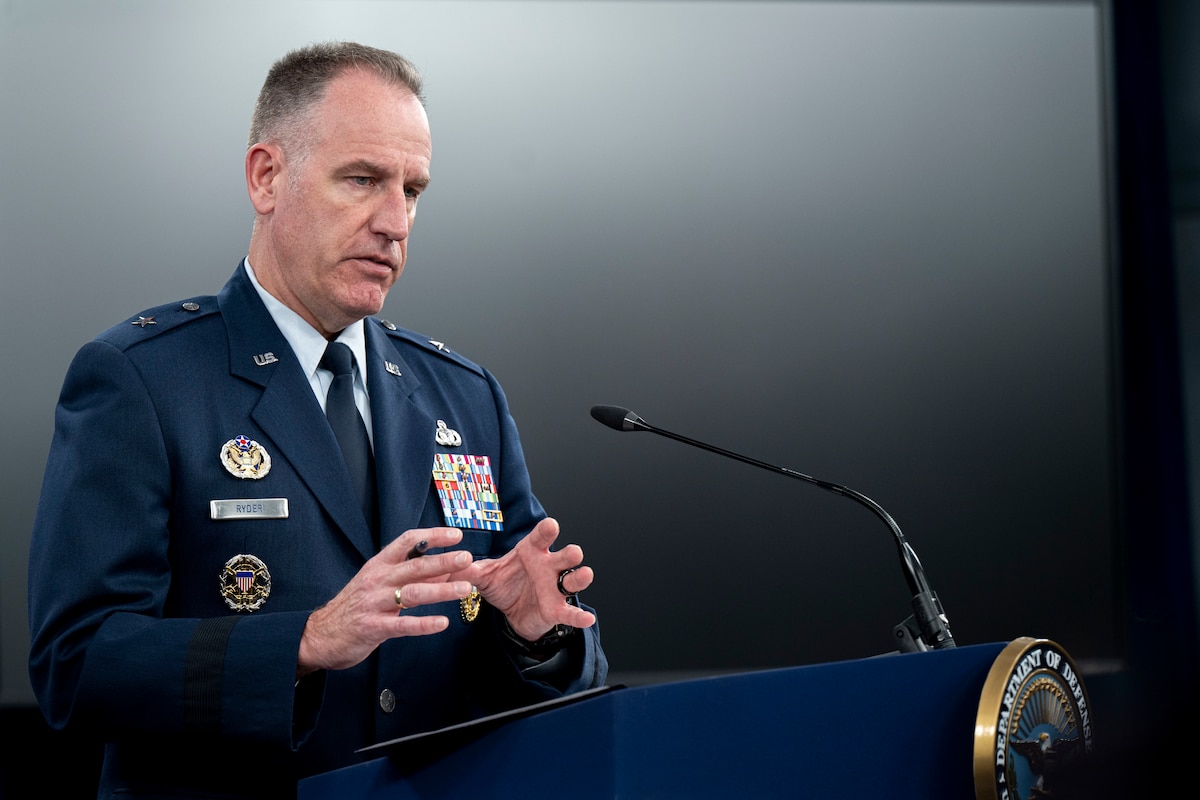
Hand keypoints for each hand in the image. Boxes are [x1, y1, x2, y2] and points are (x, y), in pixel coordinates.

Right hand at [297, 527, 472, 675]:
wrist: (319, 635)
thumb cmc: (354, 607)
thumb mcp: (378, 583)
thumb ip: (409, 575)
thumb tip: (444, 567)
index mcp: (379, 565)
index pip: (407, 542)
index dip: (432, 536)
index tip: (455, 534)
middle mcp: (377, 580)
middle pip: (415, 566)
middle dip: (443, 561)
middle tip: (467, 558)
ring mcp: (374, 604)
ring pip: (412, 593)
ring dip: (441, 590)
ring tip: (464, 589)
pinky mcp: (373, 628)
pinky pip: (402, 625)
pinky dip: (423, 624)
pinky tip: (442, 623)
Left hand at [461, 517, 596, 640]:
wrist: (511, 613)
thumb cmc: (503, 584)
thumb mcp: (483, 576)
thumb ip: (466, 570)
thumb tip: (444, 564)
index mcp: (532, 552)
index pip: (542, 537)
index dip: (547, 531)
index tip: (551, 525)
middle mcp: (549, 566)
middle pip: (565, 556)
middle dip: (570, 553)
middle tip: (572, 552)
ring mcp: (556, 588)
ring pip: (573, 579)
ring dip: (580, 577)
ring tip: (584, 574)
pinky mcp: (557, 610)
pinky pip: (570, 612)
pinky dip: (579, 616)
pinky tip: (587, 618)